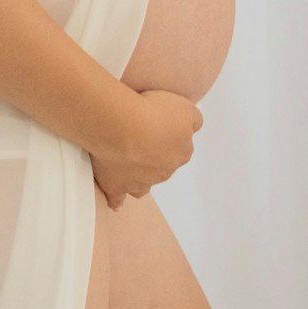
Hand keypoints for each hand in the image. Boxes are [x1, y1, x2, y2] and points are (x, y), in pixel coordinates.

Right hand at [91, 88, 202, 209]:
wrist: (123, 127)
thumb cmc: (153, 113)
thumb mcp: (185, 108)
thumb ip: (193, 120)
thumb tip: (191, 126)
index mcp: (180, 153)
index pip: (180, 147)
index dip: (168, 136)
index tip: (157, 125)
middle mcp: (163, 171)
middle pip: (161, 165)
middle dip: (152, 154)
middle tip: (138, 135)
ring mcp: (140, 182)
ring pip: (143, 183)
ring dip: (138, 175)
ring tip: (127, 163)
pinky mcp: (116, 186)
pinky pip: (117, 198)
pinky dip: (116, 199)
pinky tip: (114, 200)